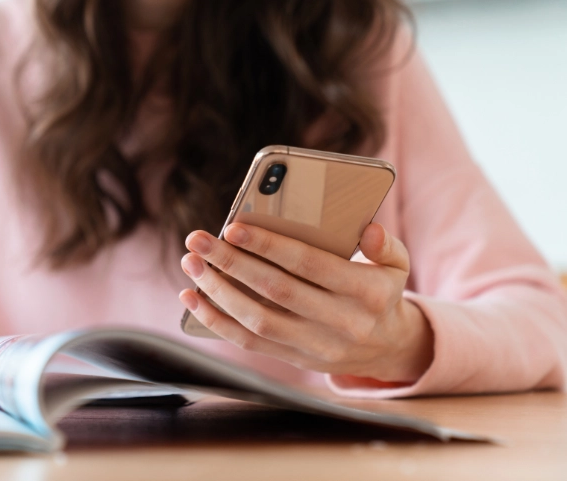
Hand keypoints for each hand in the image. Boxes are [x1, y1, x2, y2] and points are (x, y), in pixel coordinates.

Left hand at [178, 223, 432, 382]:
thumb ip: (385, 244)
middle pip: (276, 290)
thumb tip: (368, 229)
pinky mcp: (295, 360)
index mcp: (367, 293)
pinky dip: (216, 320)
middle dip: (231, 263)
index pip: (310, 265)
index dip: (269, 246)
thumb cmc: (380, 292)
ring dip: (217, 291)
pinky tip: (192, 297)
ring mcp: (316, 347)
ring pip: (257, 320)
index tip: (233, 227)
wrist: (386, 349)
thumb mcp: (395, 266)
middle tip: (197, 240)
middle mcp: (341, 323)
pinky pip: (249, 343)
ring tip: (191, 264)